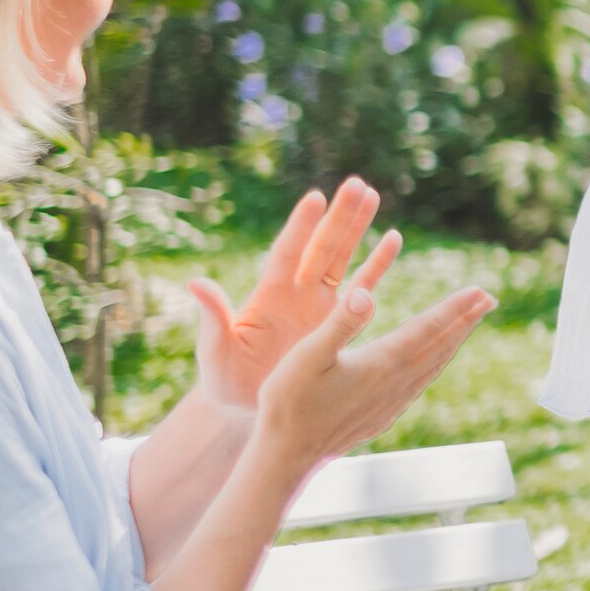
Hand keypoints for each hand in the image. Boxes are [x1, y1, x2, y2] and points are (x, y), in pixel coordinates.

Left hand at [188, 180, 398, 417]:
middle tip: (355, 184)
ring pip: (343, 258)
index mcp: (268, 296)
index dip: (301, 228)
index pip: (288, 254)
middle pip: (321, 247)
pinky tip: (393, 238)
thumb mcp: (215, 350)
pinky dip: (377, 264)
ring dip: (357, 228)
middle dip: (338, 217)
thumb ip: (213, 317)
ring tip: (372, 194)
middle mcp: (296, 292)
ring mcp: (319, 304)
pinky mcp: (338, 321)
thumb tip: (196, 283)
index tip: (315, 198)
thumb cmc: (226, 380)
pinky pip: (363, 287)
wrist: (250, 406)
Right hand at [253, 282, 493, 472]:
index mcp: (382, 363)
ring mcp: (391, 402)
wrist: (285, 456)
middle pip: (441, 346)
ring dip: (454, 342)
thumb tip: (366, 294)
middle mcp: (395, 383)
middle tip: (489, 299)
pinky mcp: (382, 416)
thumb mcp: (307, 355)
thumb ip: (339, 323)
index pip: (429, 329)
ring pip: (433, 366)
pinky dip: (434, 365)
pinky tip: (432, 364)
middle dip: (466, 320)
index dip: (456, 307)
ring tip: (468, 324)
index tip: (481, 290)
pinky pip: (420, 384)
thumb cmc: (289, 403)